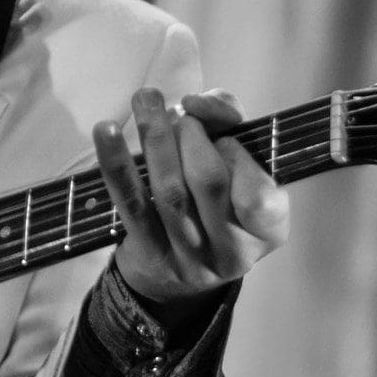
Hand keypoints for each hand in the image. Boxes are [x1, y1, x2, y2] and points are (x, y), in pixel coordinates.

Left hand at [93, 88, 289, 326]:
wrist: (177, 276)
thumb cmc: (215, 204)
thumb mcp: (239, 167)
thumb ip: (230, 123)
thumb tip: (197, 103)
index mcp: (269, 230)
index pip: (260, 194)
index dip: (238, 155)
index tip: (224, 136)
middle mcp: (234, 251)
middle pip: (210, 184)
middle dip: (192, 137)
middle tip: (180, 115)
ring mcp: (189, 258)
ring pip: (170, 193)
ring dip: (156, 139)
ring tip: (146, 101)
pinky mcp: (149, 254)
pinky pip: (131, 205)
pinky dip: (117, 164)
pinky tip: (106, 130)